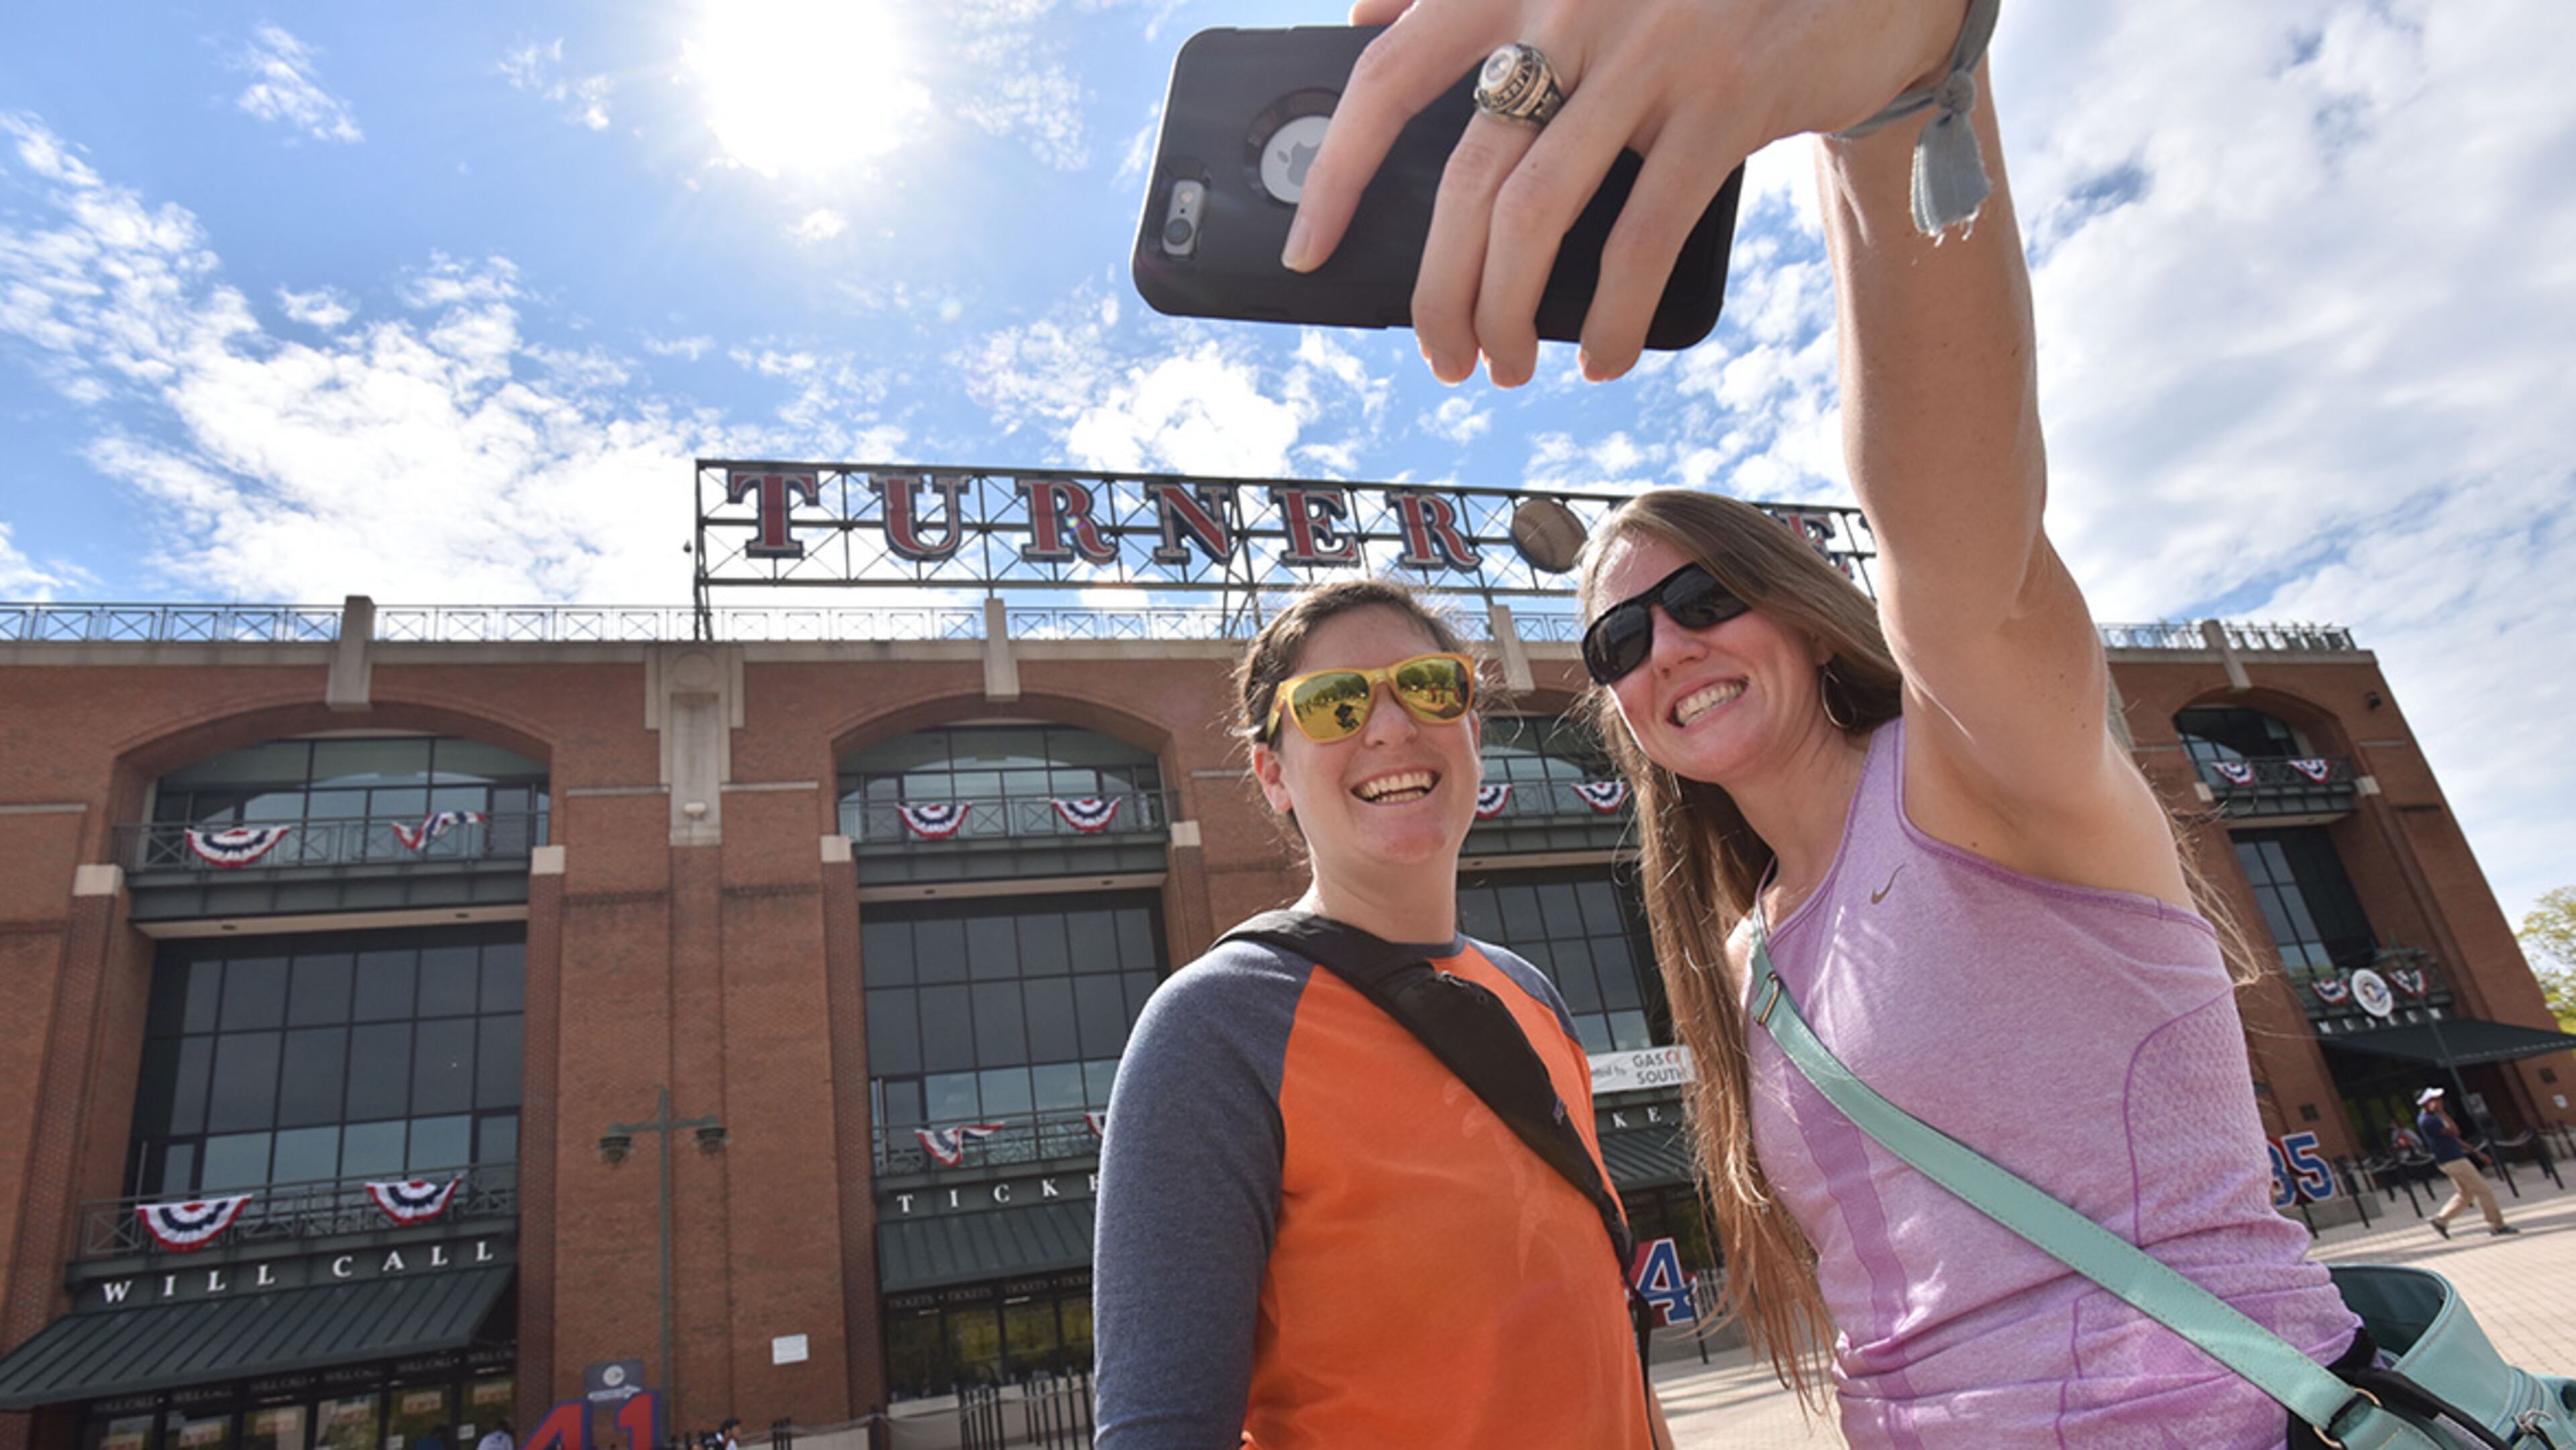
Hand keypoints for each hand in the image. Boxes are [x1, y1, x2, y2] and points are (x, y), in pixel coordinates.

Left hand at [1285, 0, 1968, 385]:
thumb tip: (1361, 16)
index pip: (1389, 76)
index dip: (1338, 171)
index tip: (1308, 250)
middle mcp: (1570, 4)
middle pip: (1461, 179)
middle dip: (1437, 292)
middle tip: (1440, 354)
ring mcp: (1648, 52)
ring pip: (1533, 217)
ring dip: (1505, 315)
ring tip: (1506, 366)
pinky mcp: (1723, 99)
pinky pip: (1638, 236)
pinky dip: (1607, 316)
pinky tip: (1596, 357)